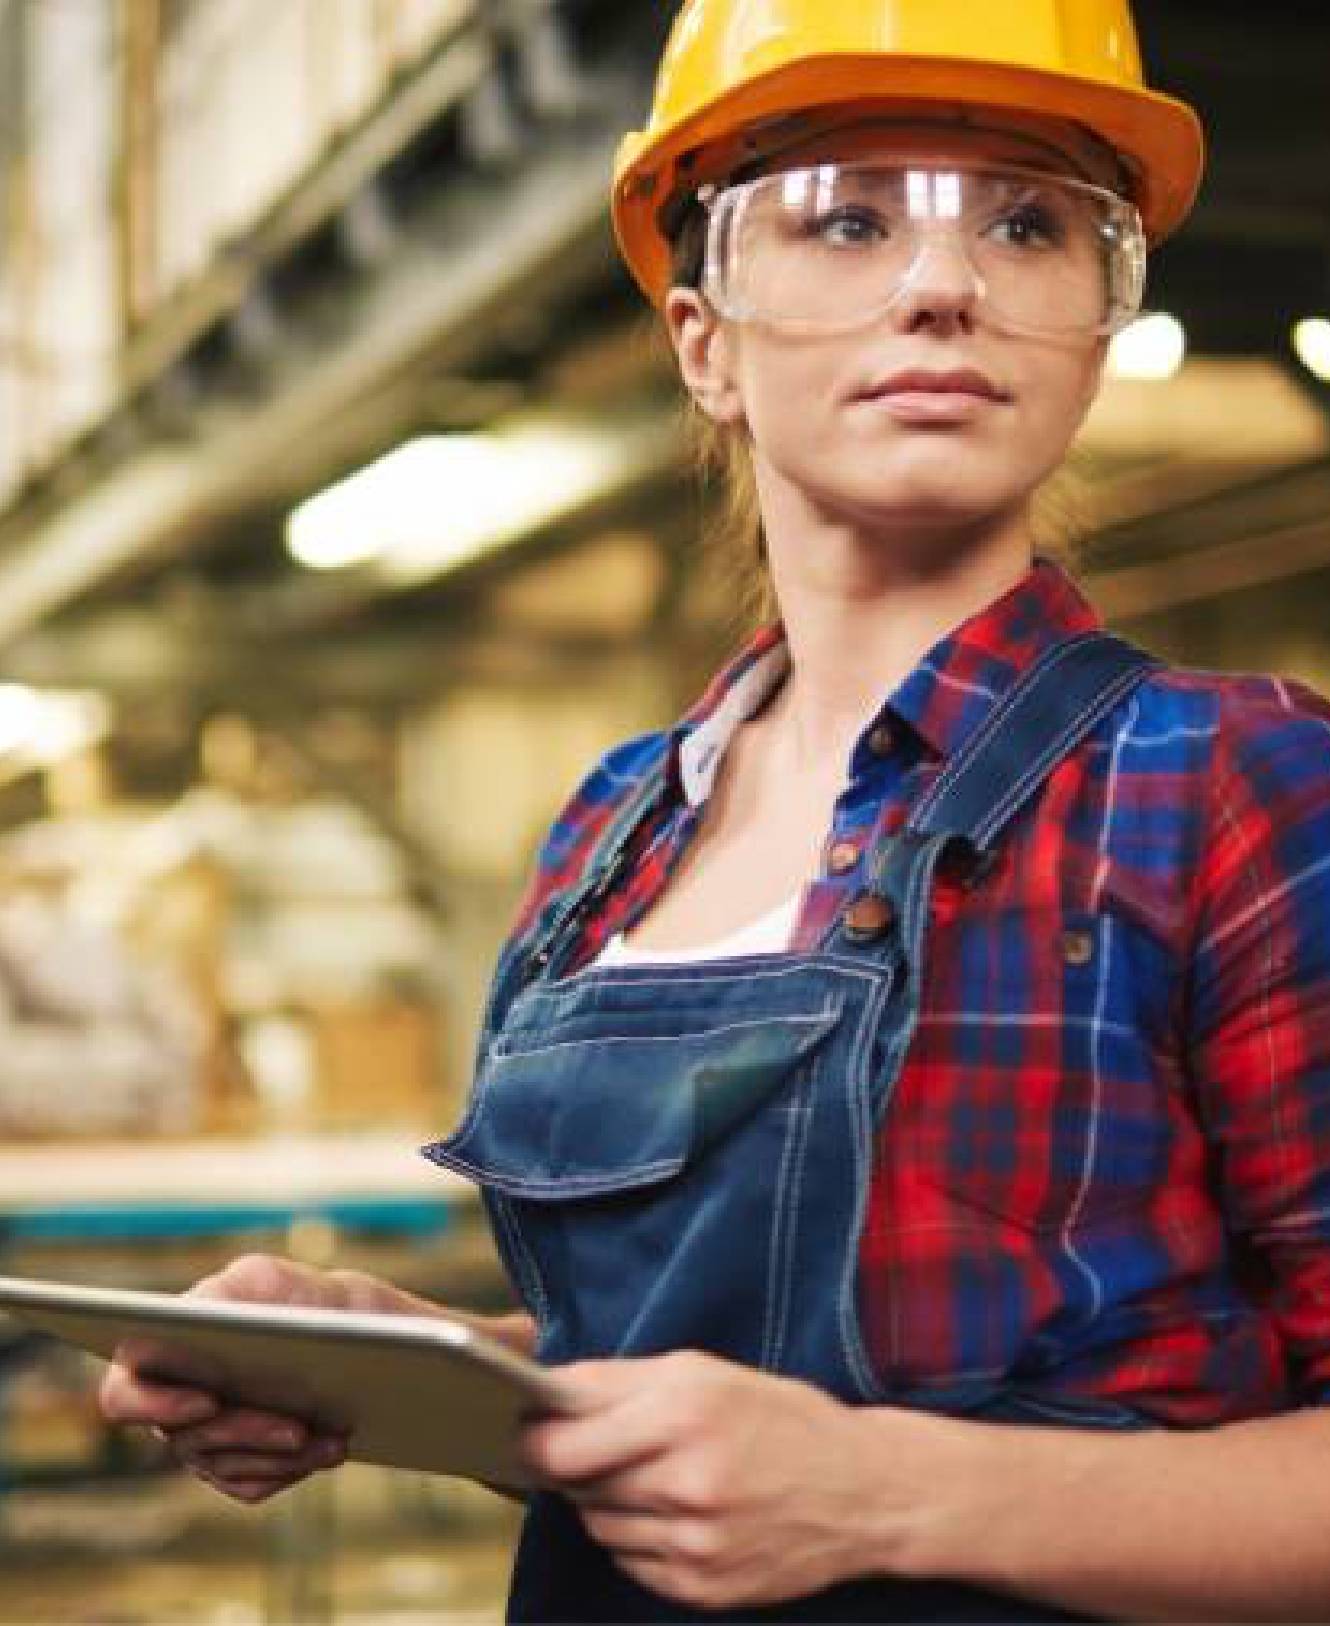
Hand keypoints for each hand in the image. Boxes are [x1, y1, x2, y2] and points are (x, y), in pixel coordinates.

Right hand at [98, 1253, 392, 1502]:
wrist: (348, 1329)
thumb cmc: (296, 1297)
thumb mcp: (263, 1279)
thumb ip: (227, 1293)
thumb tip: (197, 1316)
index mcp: (162, 1353)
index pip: (123, 1395)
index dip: (154, 1405)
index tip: (208, 1399)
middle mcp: (172, 1406)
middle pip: (188, 1439)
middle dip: (247, 1431)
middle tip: (297, 1427)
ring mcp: (203, 1443)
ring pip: (227, 1467)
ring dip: (281, 1454)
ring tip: (333, 1437)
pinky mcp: (238, 1470)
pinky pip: (254, 1485)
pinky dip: (294, 1468)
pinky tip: (330, 1447)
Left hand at [516, 1350, 920, 1611]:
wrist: (863, 1491)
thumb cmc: (780, 1418)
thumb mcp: (704, 1373)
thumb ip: (619, 1382)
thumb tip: (546, 1393)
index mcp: (683, 1413)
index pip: (565, 1442)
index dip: (535, 1436)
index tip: (526, 1428)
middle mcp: (686, 1480)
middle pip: (578, 1484)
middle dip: (574, 1464)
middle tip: (593, 1446)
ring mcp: (695, 1542)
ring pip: (599, 1525)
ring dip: (605, 1502)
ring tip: (649, 1477)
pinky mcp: (702, 1587)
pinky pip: (630, 1562)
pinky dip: (636, 1537)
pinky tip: (672, 1513)